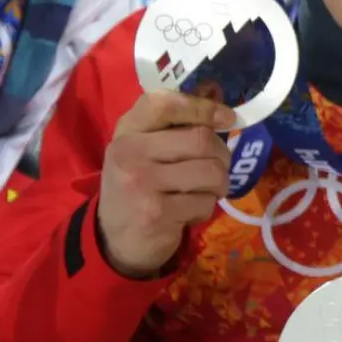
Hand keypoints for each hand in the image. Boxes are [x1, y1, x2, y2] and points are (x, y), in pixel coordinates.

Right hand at [97, 91, 235, 278]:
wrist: (114, 238)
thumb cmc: (140, 185)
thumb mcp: (146, 150)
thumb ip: (176, 127)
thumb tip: (225, 112)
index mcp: (128, 130)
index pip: (165, 104)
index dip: (203, 108)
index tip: (228, 118)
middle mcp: (129, 152)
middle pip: (201, 139)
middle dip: (222, 155)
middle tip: (218, 168)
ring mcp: (140, 183)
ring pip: (211, 171)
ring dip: (219, 185)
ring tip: (205, 191)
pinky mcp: (155, 213)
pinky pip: (205, 202)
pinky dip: (206, 208)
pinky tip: (186, 213)